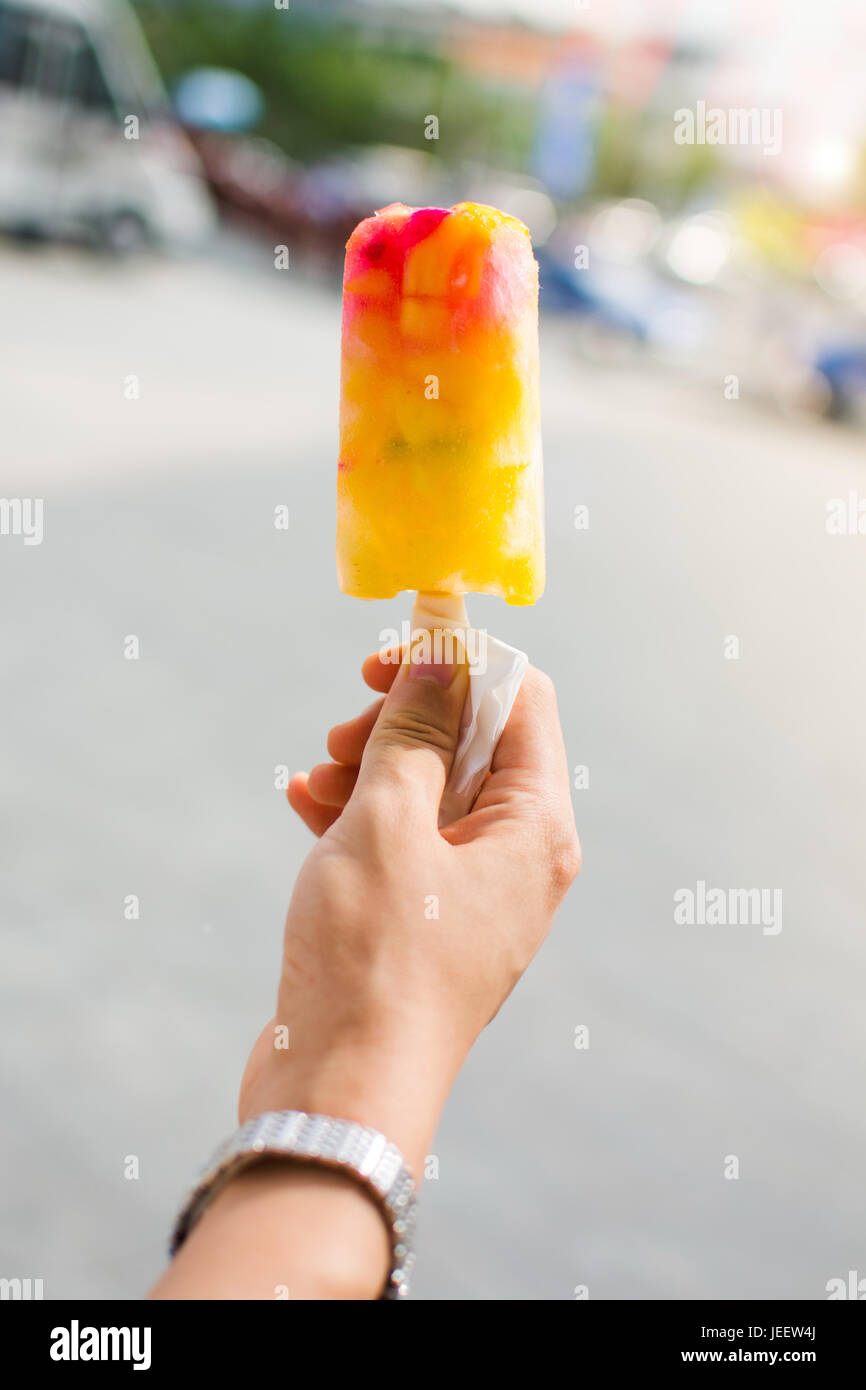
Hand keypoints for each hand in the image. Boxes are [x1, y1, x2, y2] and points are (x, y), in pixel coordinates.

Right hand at [240, 637, 579, 1176]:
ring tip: (314, 777)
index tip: (385, 658)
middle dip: (404, 718)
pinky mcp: (427, 922)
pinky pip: (403, 841)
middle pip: (475, 742)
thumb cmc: (372, 956)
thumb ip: (416, 729)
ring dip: (372, 765)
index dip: (459, 661)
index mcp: (537, 829)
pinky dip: (358, 813)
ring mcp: (473, 894)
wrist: (339, 1092)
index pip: (523, 700)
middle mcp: (519, 859)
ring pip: (430, 789)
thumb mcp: (387, 820)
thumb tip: (443, 654)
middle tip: (343, 734)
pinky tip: (303, 803)